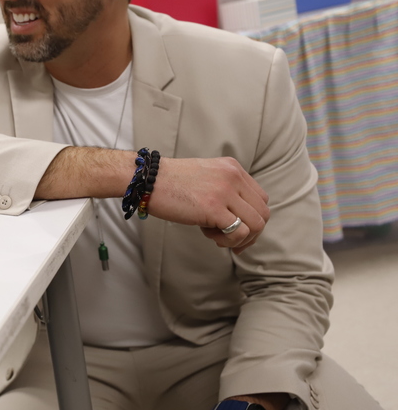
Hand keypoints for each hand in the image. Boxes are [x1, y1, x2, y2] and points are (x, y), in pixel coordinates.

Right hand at [147, 157, 269, 252]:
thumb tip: (238, 217)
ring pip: (256, 225)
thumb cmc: (170, 183)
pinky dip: (229, 241)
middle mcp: (233, 177)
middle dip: (251, 233)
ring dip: (239, 238)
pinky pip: (239, 232)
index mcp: (233, 168)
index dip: (252, 219)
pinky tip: (210, 235)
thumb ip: (224, 189)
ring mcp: (225, 192)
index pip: (261, 199)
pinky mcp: (214, 208)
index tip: (237, 230)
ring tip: (216, 237)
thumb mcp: (206, 176)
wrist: (147, 180)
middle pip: (263, 213)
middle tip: (229, 241)